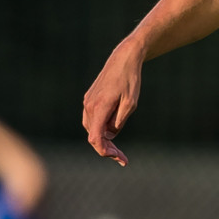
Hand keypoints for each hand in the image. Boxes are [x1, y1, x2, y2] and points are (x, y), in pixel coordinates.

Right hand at [82, 39, 145, 166]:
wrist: (123, 59)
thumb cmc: (130, 80)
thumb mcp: (131, 103)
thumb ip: (119, 122)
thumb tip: (110, 135)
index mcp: (100, 107)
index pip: (96, 138)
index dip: (105, 151)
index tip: (118, 158)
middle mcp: (89, 106)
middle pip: (94, 136)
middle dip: (107, 149)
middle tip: (123, 159)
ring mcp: (88, 102)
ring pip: (92, 129)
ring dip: (104, 140)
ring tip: (119, 149)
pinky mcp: (90, 99)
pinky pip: (93, 120)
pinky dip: (101, 129)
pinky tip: (113, 132)